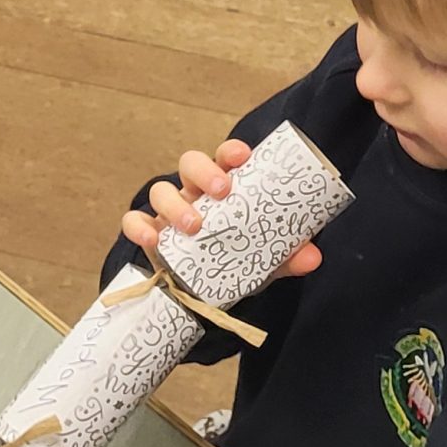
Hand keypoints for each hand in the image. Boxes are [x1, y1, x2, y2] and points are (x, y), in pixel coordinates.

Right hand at [121, 139, 323, 280]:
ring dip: (174, 203)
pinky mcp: (149, 232)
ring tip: (193, 226)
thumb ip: (287, 256)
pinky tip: (152, 239)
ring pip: (160, 189)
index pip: (225, 158)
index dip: (231, 152)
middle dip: (203, 171)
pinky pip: (134, 220)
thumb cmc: (234, 260)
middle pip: (190, 163)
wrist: (204, 294)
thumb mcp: (264, 260)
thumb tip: (313, 256)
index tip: (242, 155)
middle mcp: (193, 193)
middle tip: (222, 190)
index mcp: (222, 188)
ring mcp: (168, 212)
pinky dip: (139, 226)